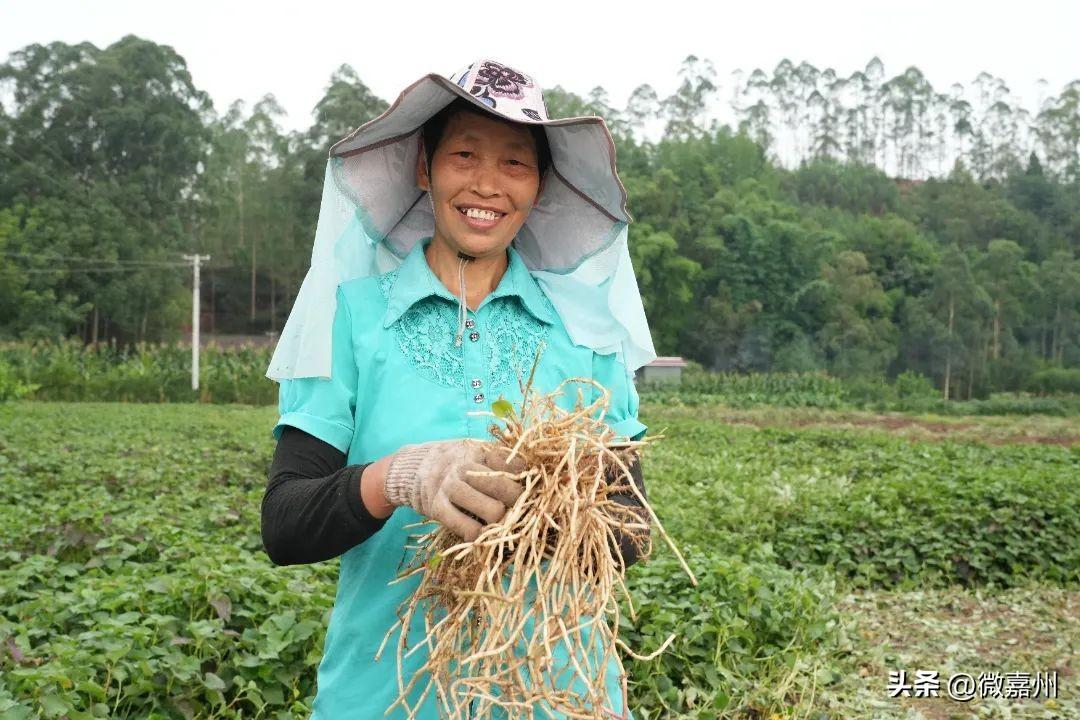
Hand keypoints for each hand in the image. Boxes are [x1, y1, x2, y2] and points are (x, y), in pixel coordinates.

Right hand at [384, 439, 525, 540]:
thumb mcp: (472, 451)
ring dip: (501, 519)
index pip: (511, 462)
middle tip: (521, 508)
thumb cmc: (451, 462)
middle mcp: (464, 466)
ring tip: (502, 521)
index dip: (526, 477)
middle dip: (518, 500)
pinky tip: (482, 534)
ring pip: (490, 509)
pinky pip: (465, 527)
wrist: (408, 467)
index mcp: (478, 451)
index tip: (531, 487)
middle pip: (503, 485)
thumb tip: (530, 474)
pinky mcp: (437, 507)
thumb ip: (496, 459)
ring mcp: (450, 487)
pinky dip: (478, 534)